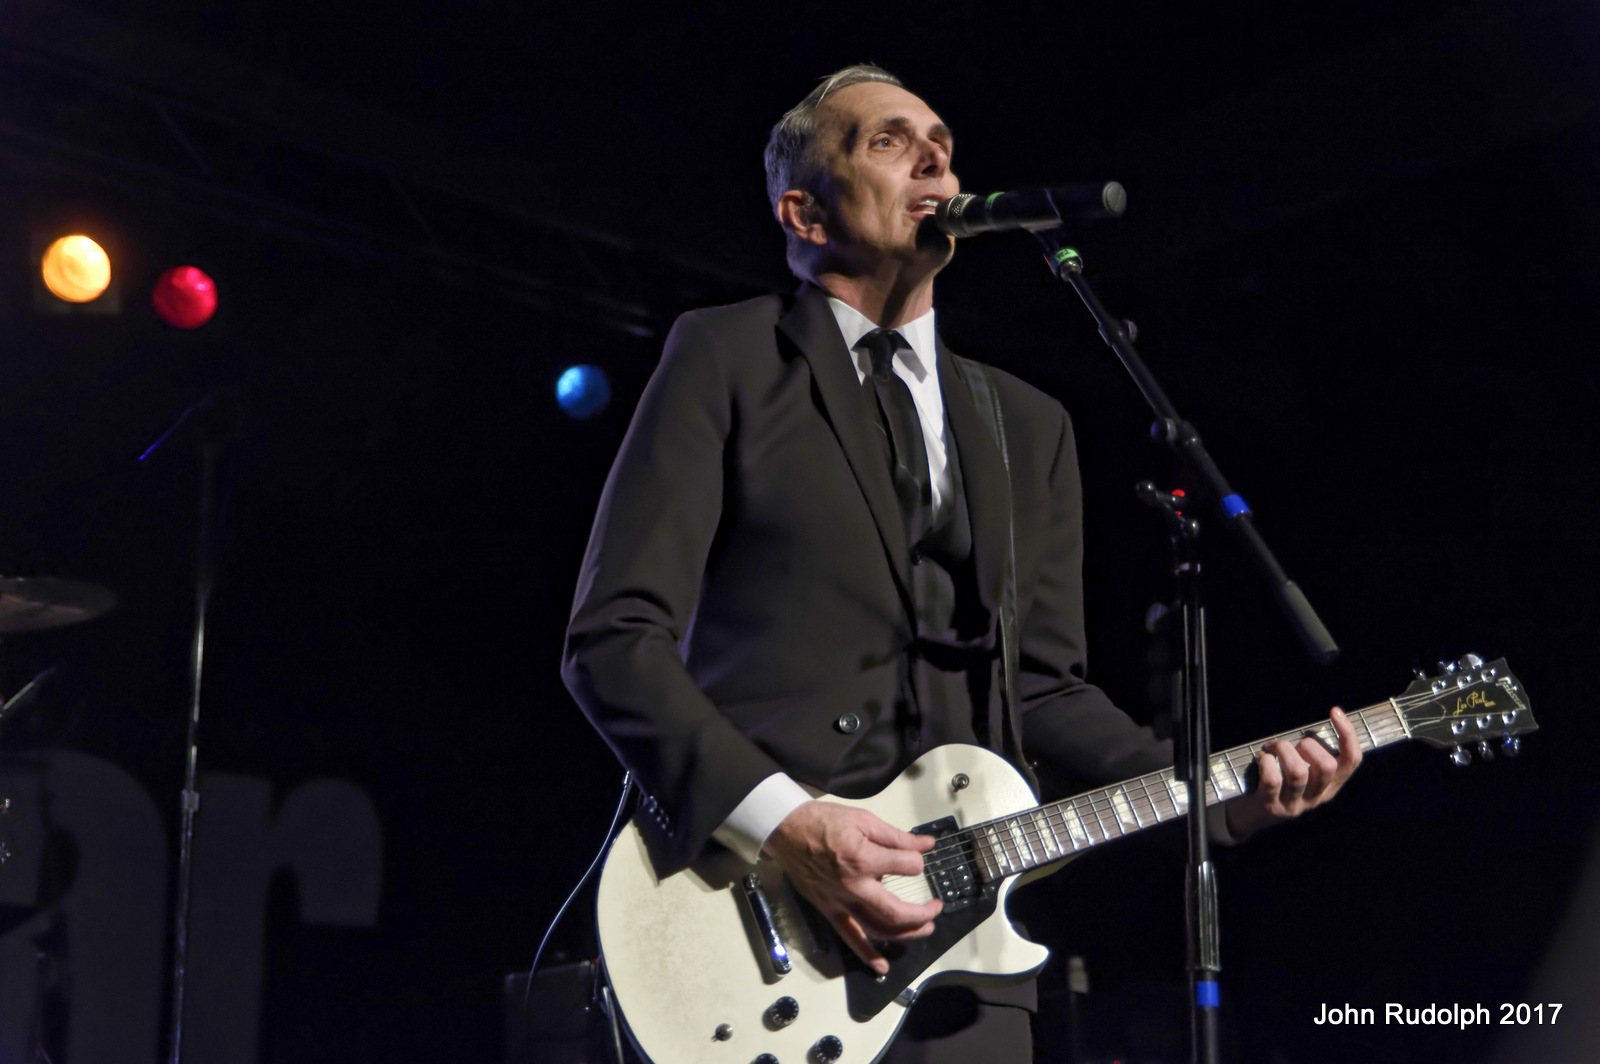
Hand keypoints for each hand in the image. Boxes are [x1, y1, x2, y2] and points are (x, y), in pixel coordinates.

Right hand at [763, 800, 942, 975]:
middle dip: (923, 913)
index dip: (917, 861)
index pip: (907, 867)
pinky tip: (881, 966)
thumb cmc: (824, 821)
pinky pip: (850, 938)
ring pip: (878, 929)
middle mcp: (854, 886)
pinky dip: (866, 955)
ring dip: (905, 934)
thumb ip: (897, 837)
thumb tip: (927, 845)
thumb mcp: (864, 820)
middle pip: (897, 912)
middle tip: (936, 907)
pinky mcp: (830, 911)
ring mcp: (841, 902)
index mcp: (864, 859)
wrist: (787, 830)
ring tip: (924, 929)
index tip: (916, 857)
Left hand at [1224, 707, 1362, 836]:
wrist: (1249, 816)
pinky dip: (1265, 761)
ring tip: (1271, 747)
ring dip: (1283, 750)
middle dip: (1308, 745)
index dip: (1348, 735)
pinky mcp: (1271, 805)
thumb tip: (1317, 723)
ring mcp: (1294, 804)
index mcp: (1329, 786)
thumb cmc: (1277, 782)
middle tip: (1291, 744)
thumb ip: (1311, 754)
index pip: (1352, 761)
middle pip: (1327, 766)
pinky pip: (1272, 779)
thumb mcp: (1301, 771)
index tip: (1334, 711)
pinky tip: (1260, 759)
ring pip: (1299, 773)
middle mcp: (1316, 797)